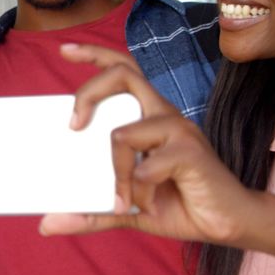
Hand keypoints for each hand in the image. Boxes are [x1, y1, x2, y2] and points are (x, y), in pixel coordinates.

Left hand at [40, 44, 258, 245]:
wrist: (227, 225)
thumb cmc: (179, 205)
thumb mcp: (125, 208)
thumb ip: (90, 212)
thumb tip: (47, 225)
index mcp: (148, 117)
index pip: (123, 70)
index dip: (94, 54)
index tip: (64, 49)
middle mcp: (163, 114)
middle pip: (123, 74)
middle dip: (88, 91)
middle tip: (73, 124)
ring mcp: (178, 129)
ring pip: (121, 134)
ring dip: (116, 172)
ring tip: (125, 199)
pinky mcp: (189, 151)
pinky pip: (144, 168)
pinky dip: (138, 192)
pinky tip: (150, 204)